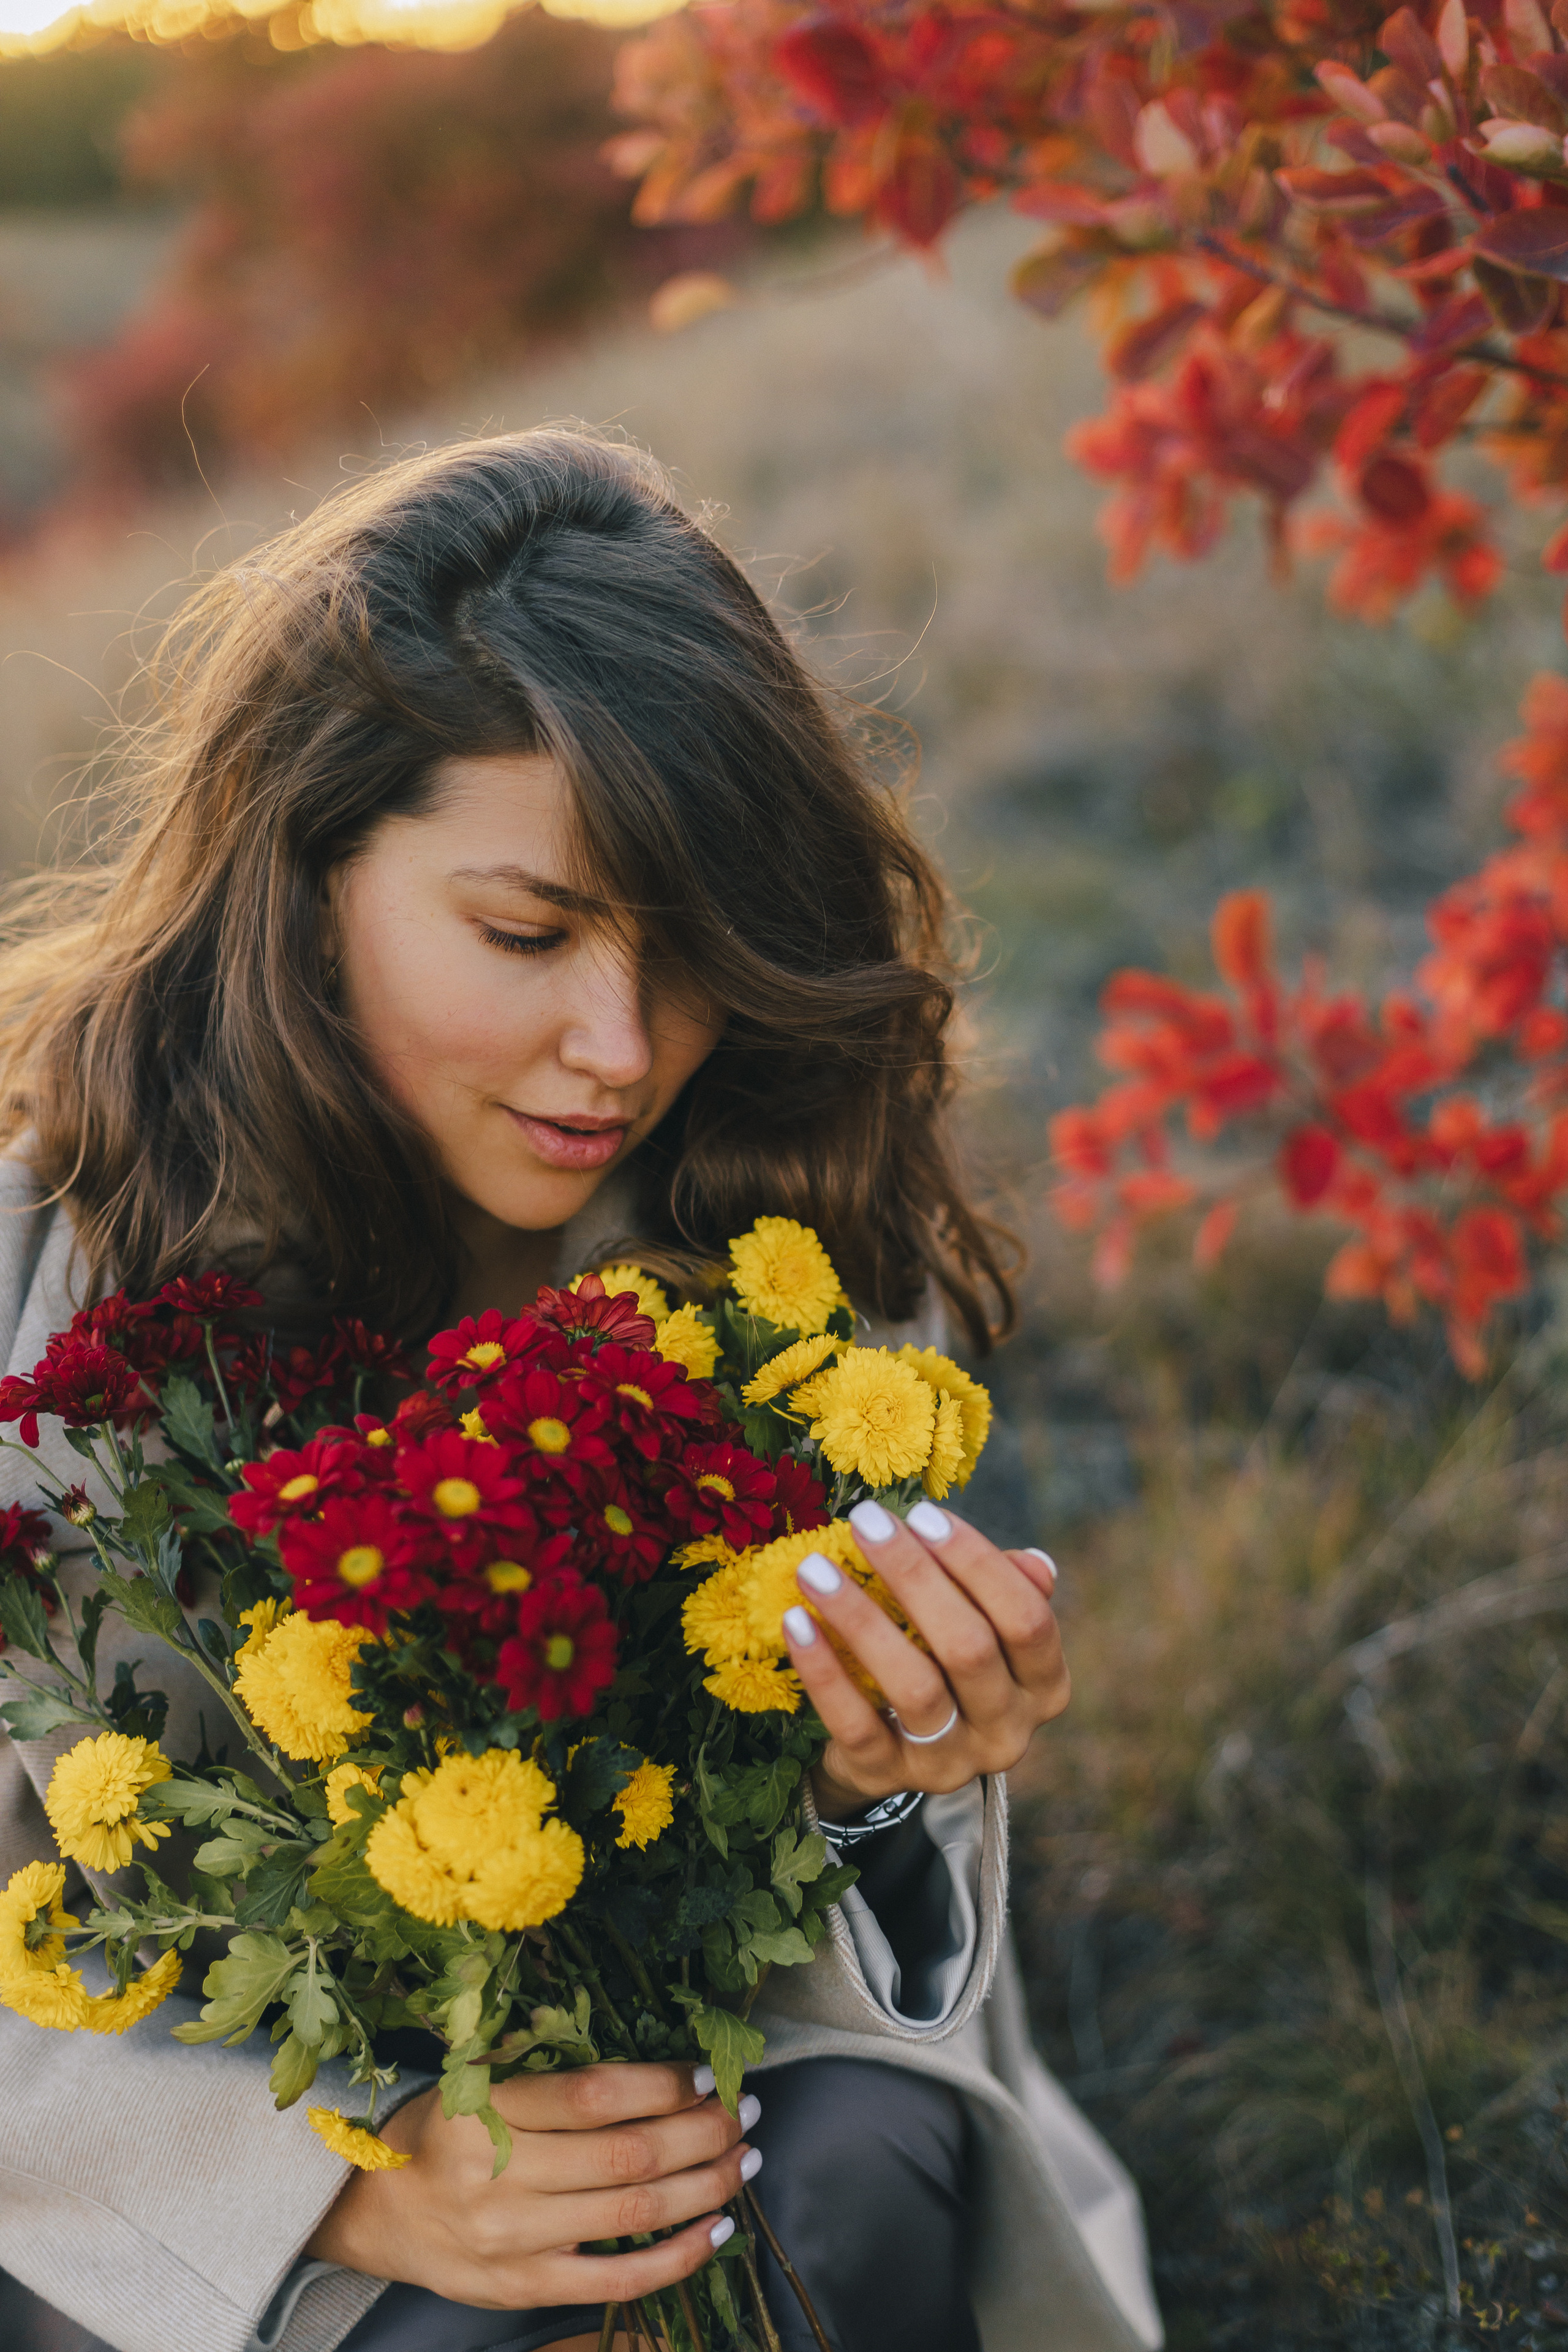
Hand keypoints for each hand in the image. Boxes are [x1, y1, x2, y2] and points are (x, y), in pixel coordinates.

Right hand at [305, 2061, 758, 2307]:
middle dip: (703, 2132)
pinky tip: (717, 2230)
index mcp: (486, 2107)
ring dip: (705, 2186)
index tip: (708, 2071)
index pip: (594, 2094)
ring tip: (744, 2160)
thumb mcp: (478, 2077)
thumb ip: (551, 2071)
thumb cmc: (440, 2128)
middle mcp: (500, 2176)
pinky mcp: (523, 2288)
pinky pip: (616, 2281)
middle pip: (628, 2156)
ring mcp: (513, 2240)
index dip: (663, 2082)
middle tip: (746, 2111)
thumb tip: (657, 2063)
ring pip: (634, 2216)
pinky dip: (677, 2258)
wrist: (373, 2209)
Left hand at [781, 1500, 1068, 1819]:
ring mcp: (949, 1762)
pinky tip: (796, 1621)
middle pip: (969, 1648)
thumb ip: (1006, 1591)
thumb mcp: (982, 1627)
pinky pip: (855, 1724)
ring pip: (914, 1687)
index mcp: (1044, 1688)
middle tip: (864, 1522)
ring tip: (815, 1569)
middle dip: (913, 1576)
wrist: (893, 1748)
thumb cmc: (946, 1662)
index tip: (922, 1514)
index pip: (1028, 1620)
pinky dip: (823, 1671)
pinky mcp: (888, 1775)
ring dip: (861, 1619)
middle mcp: (1007, 1733)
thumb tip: (1034, 1563)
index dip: (978, 1563)